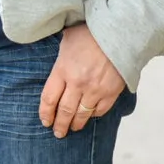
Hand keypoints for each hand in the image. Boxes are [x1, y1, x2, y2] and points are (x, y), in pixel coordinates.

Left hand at [38, 24, 126, 138]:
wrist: (119, 31)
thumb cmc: (90, 31)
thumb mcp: (67, 38)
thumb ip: (60, 55)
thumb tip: (54, 58)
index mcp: (63, 69)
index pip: (49, 98)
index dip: (45, 113)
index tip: (45, 120)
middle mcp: (77, 83)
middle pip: (64, 111)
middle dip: (60, 125)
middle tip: (58, 133)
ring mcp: (95, 90)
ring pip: (82, 114)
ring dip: (76, 124)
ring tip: (72, 129)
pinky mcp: (111, 92)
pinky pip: (100, 110)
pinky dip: (94, 115)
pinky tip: (90, 115)